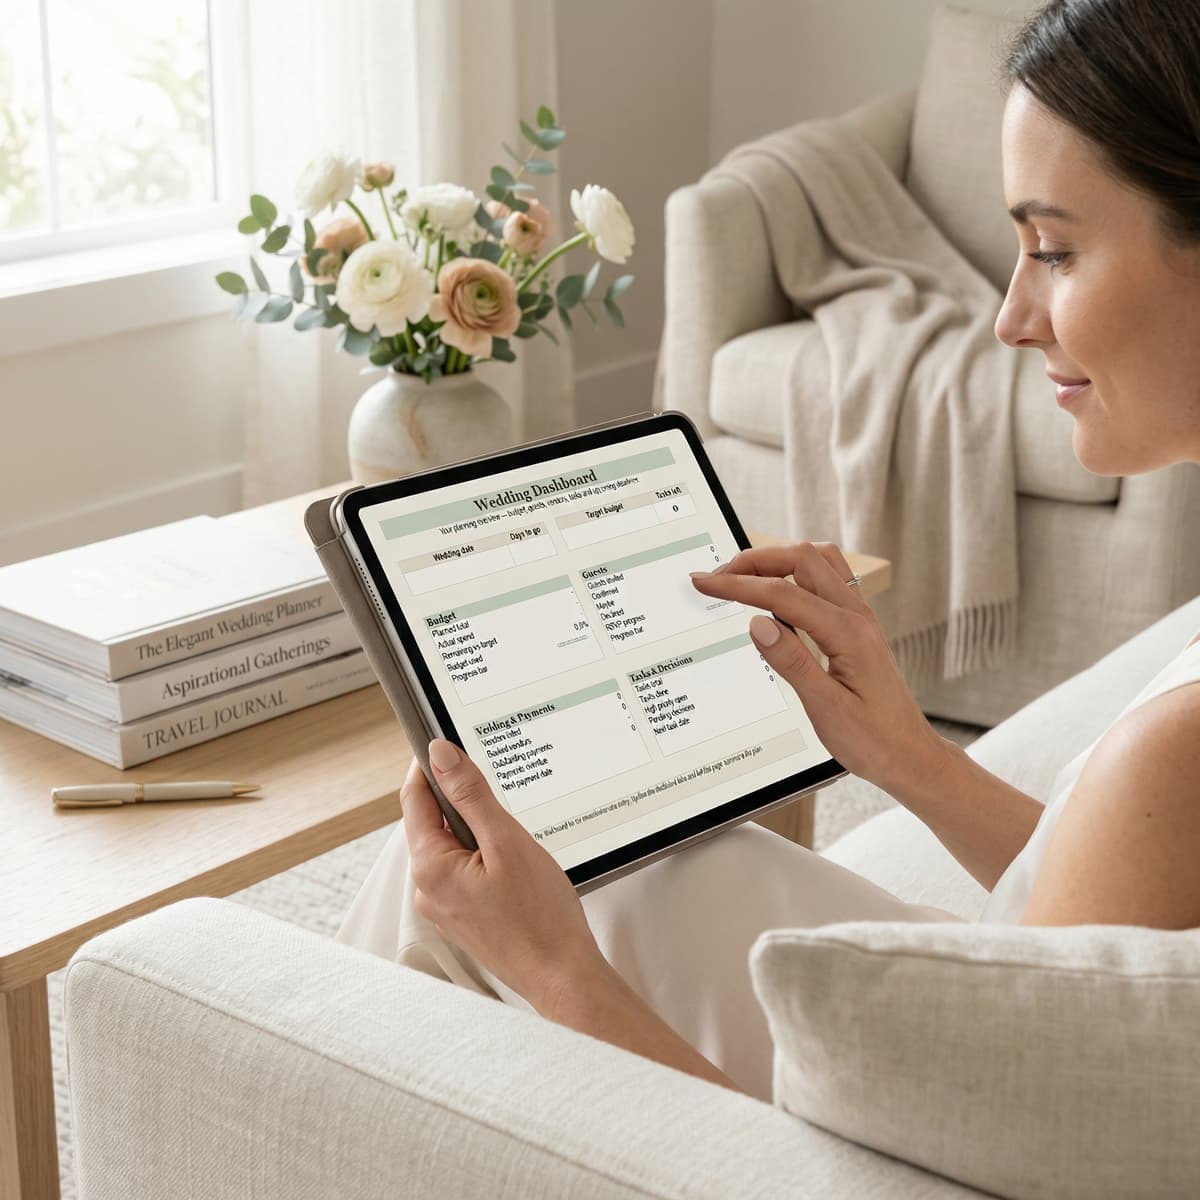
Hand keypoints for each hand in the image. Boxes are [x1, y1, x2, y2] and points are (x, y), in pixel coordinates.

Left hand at [403, 740, 606, 1006]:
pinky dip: (484, 856)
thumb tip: (441, 755)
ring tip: (515, 835)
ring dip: (477, 830)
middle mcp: (428, 889)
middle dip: (461, 800)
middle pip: (433, 821)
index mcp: (430, 866)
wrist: (563, 975)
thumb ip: (470, 794)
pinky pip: (464, 872)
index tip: (447, 744)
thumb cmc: (540, 917)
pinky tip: (515, 864)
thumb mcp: (506, 840)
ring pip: (451, 847)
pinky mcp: (464, 917)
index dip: (430, 766)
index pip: (415, 797)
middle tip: (497, 789)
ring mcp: (445, 906)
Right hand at [690, 541, 945, 796]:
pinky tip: (776, 596)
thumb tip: (758, 622)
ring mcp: (860, 619)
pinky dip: (795, 575)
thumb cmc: (874, 741)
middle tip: (717, 577)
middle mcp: (857, 617)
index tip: (705, 583)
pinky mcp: (856, 627)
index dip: (738, 585)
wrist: (910, 757)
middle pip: (801, 559)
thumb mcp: (826, 709)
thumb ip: (792, 661)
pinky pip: (826, 581)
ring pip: (817, 562)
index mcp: (848, 634)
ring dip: (778, 561)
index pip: (782, 594)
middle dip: (754, 560)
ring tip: (743, 578)